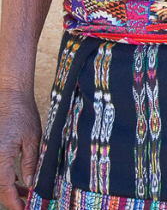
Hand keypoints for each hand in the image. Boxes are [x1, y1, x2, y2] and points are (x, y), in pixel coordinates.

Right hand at [0, 89, 40, 209]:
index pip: (5, 189)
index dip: (14, 203)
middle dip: (12, 197)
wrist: (10, 97)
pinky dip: (5, 178)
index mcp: (0, 158)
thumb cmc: (23, 115)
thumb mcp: (32, 140)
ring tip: (24, 193)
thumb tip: (30, 185)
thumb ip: (30, 165)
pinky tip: (17, 181)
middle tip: (27, 203)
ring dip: (8, 189)